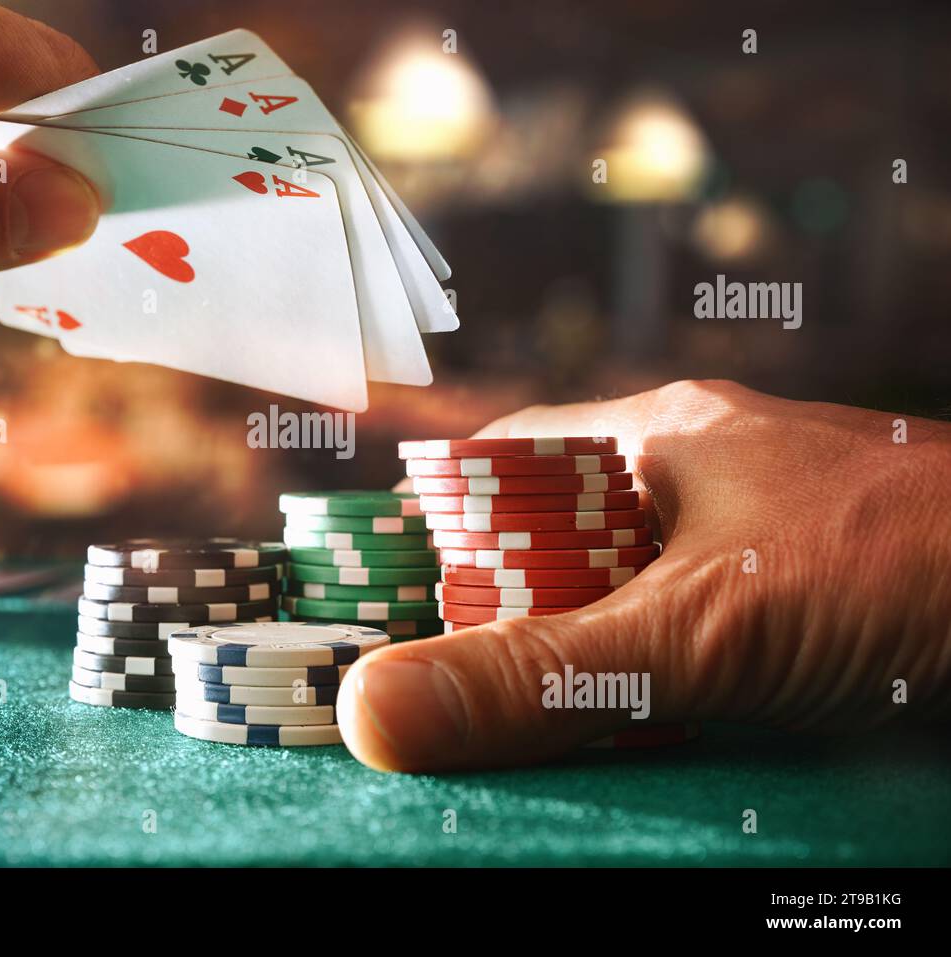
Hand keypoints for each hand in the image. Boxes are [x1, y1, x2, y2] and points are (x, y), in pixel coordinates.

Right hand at [337, 379, 950, 770]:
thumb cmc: (899, 567)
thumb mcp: (693, 632)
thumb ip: (539, 676)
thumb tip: (376, 712)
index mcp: (656, 436)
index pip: (503, 464)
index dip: (440, 529)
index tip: (395, 604)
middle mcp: (700, 474)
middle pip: (559, 540)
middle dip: (511, 612)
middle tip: (468, 689)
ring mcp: (756, 533)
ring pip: (628, 594)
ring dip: (589, 657)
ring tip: (551, 722)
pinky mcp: (802, 595)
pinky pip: (695, 635)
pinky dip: (663, 685)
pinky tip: (657, 733)